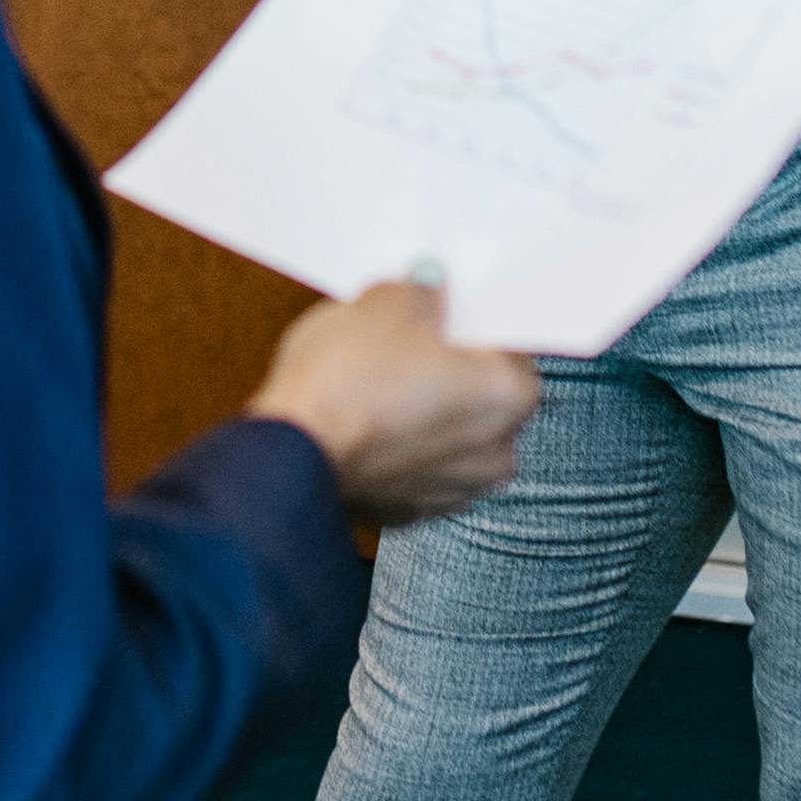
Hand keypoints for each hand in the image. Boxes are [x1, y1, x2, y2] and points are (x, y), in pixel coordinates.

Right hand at [246, 280, 539, 524]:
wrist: (289, 452)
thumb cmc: (347, 379)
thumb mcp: (388, 302)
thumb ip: (422, 292)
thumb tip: (427, 287)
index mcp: (509, 396)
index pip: (511, 346)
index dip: (474, 323)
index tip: (446, 309)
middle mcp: (494, 453)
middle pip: (483, 393)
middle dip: (452, 368)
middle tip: (408, 339)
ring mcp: (451, 491)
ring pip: (448, 433)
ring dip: (426, 409)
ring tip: (380, 378)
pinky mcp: (408, 512)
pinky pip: (415, 465)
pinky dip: (398, 444)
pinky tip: (366, 415)